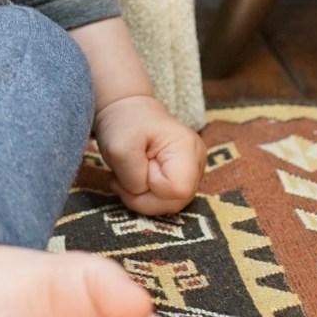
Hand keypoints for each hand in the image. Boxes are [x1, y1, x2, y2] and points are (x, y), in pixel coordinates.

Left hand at [93, 94, 201, 215]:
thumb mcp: (119, 147)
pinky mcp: (183, 178)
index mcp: (188, 149)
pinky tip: (134, 180)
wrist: (127, 111)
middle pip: (176, 202)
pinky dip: (146, 196)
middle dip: (143, 198)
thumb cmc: (125, 124)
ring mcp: (193, 171)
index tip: (134, 167)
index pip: (178, 190)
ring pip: (171, 204)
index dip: (151, 187)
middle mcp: (198, 162)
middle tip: (121, 179)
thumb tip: (142, 192)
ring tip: (125, 178)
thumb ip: (132, 176)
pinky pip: (166, 200)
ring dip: (143, 198)